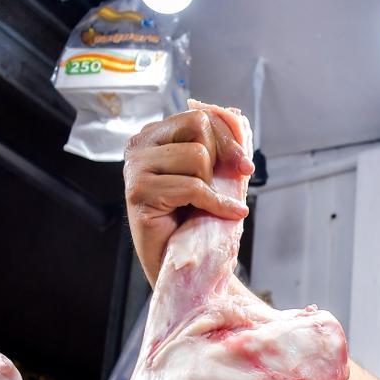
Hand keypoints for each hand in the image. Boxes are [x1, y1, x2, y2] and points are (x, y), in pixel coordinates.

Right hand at [123, 108, 254, 286]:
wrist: (182, 264)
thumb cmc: (194, 220)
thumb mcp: (210, 174)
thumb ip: (218, 145)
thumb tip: (235, 115)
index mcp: (153, 135)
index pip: (199, 115)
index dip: (228, 138)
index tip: (244, 166)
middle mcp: (139, 146)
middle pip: (198, 128)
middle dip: (218, 160)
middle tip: (217, 188)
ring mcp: (135, 168)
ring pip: (198, 156)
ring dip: (211, 186)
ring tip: (199, 206)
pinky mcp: (139, 193)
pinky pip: (193, 187)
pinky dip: (217, 204)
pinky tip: (227, 214)